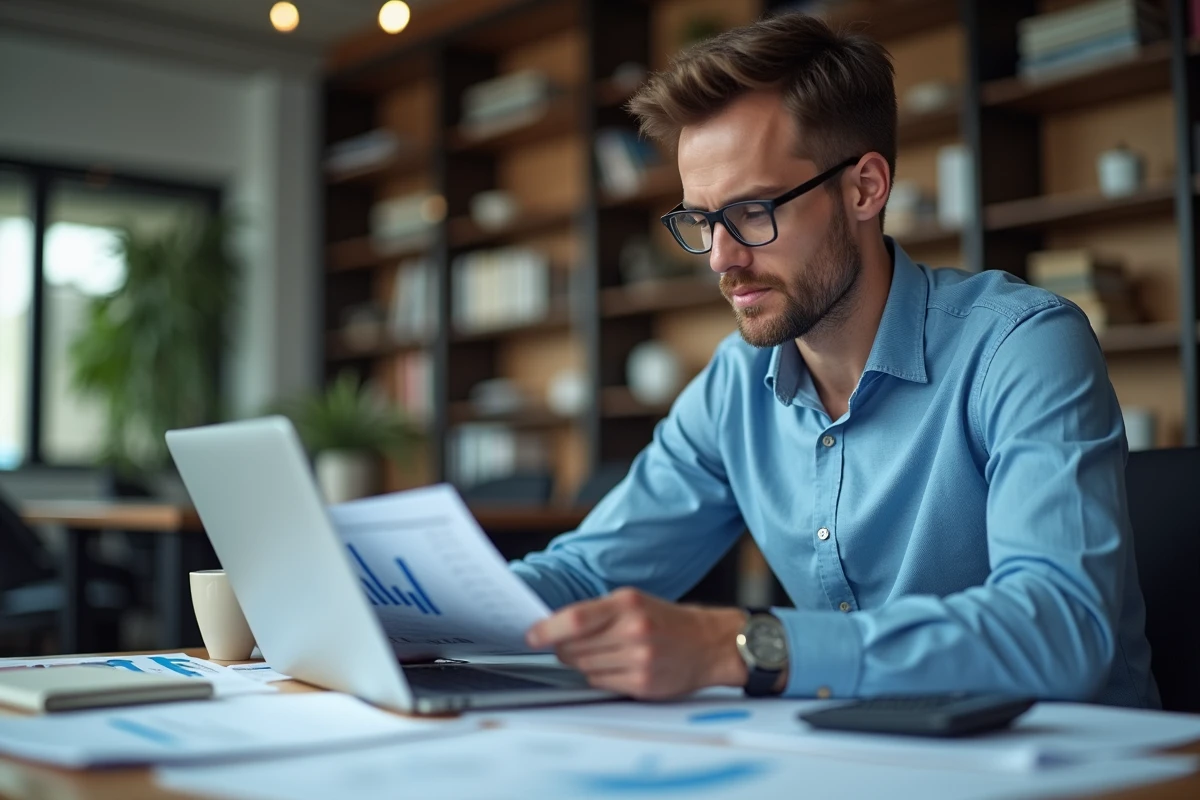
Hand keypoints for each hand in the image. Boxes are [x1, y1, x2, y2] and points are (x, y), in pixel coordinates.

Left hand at [525, 587, 747, 699]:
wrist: (709, 643)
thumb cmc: (665, 621)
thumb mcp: (634, 602)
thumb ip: (597, 613)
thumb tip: (554, 628)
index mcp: (627, 603)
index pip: (575, 619)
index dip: (547, 630)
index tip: (530, 636)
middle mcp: (633, 630)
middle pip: (574, 647)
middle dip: (561, 648)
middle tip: (563, 645)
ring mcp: (639, 659)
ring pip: (584, 667)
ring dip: (580, 663)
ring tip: (600, 653)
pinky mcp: (643, 683)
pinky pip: (600, 683)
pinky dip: (598, 676)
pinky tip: (614, 666)